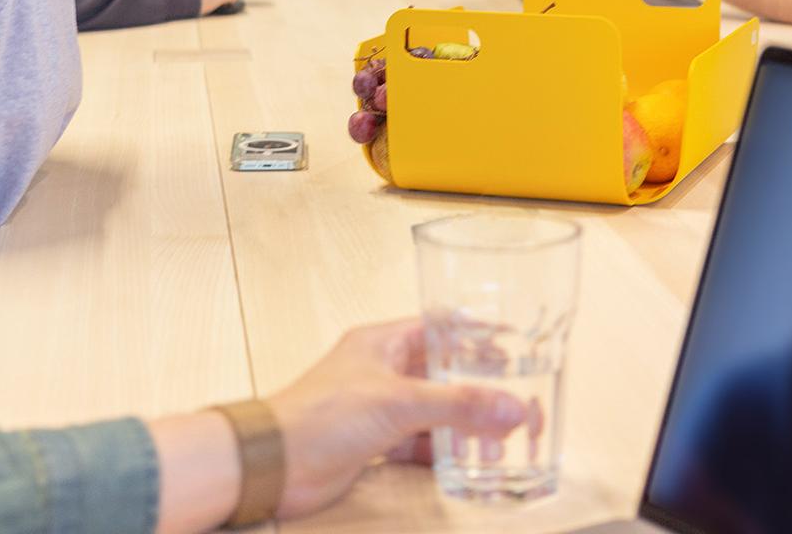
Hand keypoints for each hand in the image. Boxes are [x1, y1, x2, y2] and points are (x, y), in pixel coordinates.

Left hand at [266, 320, 526, 519]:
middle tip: (515, 397)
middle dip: (479, 386)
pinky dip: (443, 451)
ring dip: (464, 423)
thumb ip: (457, 405)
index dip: (476, 335)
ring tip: (501, 434)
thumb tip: (509, 406)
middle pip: (442, 372)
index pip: (440, 328)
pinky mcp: (375, 442)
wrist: (276, 463)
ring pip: (434, 410)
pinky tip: (466, 459)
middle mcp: (382, 370)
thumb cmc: (317, 416)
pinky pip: (419, 443)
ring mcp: (379, 408)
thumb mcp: (398, 402)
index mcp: (383, 342)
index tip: (512, 342)